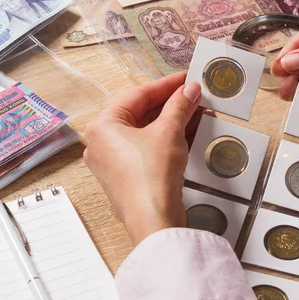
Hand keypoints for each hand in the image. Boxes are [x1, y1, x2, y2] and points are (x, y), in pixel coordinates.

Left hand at [84, 73, 201, 245]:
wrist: (154, 221)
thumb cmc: (151, 176)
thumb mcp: (169, 132)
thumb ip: (179, 106)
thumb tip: (189, 91)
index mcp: (103, 126)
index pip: (138, 95)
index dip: (167, 85)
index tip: (186, 79)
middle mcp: (102, 143)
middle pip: (141, 114)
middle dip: (171, 105)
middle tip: (194, 95)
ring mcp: (113, 163)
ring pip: (146, 133)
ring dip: (172, 122)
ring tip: (196, 112)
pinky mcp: (127, 178)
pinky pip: (147, 150)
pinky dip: (166, 140)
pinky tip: (188, 133)